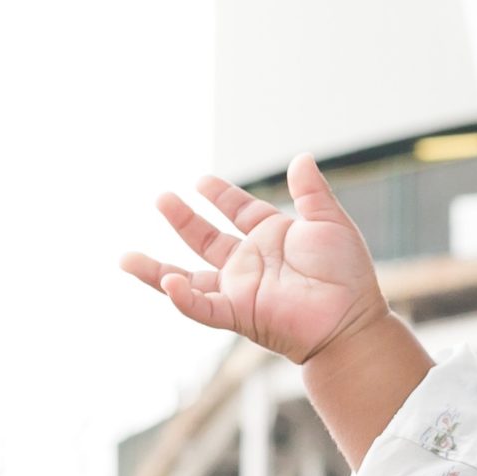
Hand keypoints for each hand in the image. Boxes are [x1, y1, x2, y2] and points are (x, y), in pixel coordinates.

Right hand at [121, 154, 389, 364]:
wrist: (351, 318)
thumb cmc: (347, 274)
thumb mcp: (329, 223)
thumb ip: (311, 192)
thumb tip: (302, 157)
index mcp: (271, 238)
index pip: (239, 212)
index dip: (220, 196)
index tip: (201, 181)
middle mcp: (250, 264)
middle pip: (204, 240)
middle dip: (182, 220)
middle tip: (161, 198)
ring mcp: (239, 289)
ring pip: (187, 281)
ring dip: (157, 270)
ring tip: (125, 258)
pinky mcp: (238, 314)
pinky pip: (202, 308)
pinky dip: (182, 298)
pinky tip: (166, 282)